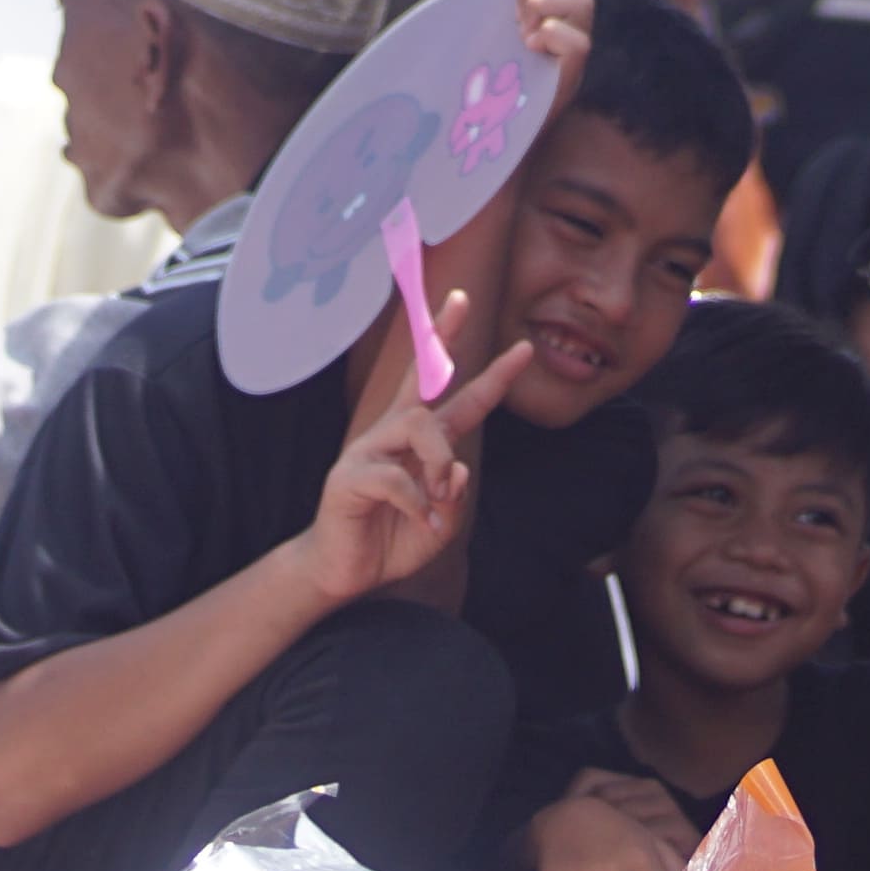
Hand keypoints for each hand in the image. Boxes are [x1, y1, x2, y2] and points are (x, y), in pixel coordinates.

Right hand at [300, 340, 519, 606]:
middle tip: (465, 299)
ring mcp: (369, 450)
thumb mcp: (443, 522)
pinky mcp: (349, 475)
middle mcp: (394, 434)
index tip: (523, 348)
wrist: (346, 570)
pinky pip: (395, 477)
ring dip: (440, 460)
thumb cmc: (394, 539)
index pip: (460, 399)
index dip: (493, 375)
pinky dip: (418, 502)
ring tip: (442, 496)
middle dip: (444, 336)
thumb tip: (456, 466)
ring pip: (419, 425)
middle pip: (424, 377)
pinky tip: (422, 520)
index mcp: (422, 442)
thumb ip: (456, 495)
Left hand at [488, 0, 592, 81]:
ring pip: (583, 1)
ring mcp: (584, 43)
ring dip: (541, 10)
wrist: (507, 113)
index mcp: (563, 8)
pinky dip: (545, 35)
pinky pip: (568, 34)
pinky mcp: (578, 64)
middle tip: (516, 19)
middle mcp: (581, 22)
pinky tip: (533, 49)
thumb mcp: (508, 19)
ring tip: (525, 35)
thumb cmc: (509, 67)